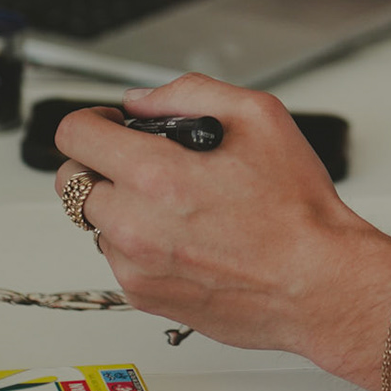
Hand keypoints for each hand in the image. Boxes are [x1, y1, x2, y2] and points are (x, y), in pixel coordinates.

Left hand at [53, 74, 390, 372]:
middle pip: (71, 182)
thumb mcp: (260, 118)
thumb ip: (191, 94)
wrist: (319, 283)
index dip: (91, 121)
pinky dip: (138, 242)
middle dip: (100, 163)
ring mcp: (135, 266)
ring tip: (176, 204)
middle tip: (140, 162)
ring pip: (95, 221)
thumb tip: (143, 101)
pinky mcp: (143, 296)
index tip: (108, 125)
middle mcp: (135, 225)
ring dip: (120, 205)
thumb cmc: (298, 209)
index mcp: (157, 176)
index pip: (75, 137)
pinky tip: (185, 235)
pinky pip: (117, 257)